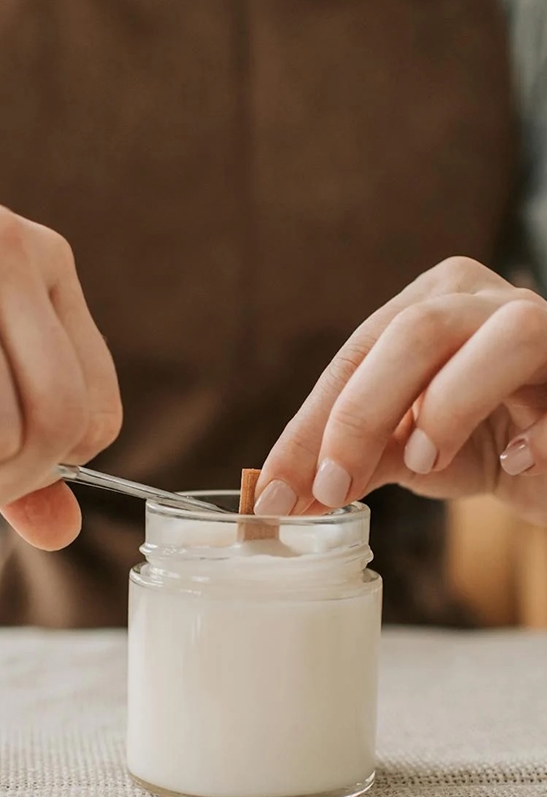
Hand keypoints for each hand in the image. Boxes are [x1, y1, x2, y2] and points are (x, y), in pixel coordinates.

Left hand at [254, 257, 546, 525]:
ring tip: (423, 462)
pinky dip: (537, 436)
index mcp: (430, 303)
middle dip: (360, 415)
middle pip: (415, 331)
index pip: (356, 356)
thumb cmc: (480, 443)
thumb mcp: (405, 450)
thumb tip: (278, 495)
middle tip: (332, 488)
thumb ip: (350, 461)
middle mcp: (488, 301)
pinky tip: (517, 463)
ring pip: (506, 336)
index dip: (310, 426)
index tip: (275, 491)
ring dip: (449, 405)